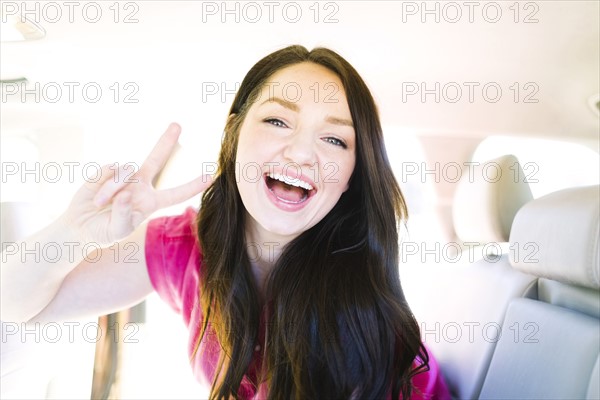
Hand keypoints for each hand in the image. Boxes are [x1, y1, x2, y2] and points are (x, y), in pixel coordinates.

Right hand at [62, 123, 212, 244]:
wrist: (80, 226)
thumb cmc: (104, 232)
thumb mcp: (117, 230)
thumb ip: (123, 214)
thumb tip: (124, 193)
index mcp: (151, 202)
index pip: (177, 193)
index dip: (194, 185)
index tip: (212, 175)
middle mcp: (140, 185)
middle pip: (157, 159)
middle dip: (166, 141)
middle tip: (177, 124)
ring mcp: (124, 177)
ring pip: (125, 171)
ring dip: (111, 189)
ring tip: (101, 203)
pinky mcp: (106, 171)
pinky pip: (109, 169)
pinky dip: (100, 184)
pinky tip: (95, 196)